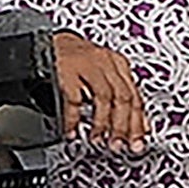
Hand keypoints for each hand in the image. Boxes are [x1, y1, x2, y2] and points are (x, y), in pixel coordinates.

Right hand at [46, 33, 147, 153]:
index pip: (135, 95)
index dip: (138, 121)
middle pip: (123, 97)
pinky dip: (73, 119)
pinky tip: (71, 131)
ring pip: (104, 98)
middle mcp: (105, 62)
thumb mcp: (103, 73)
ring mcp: (86, 65)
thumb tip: (134, 123)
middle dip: (123, 126)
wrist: (49, 42)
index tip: (138, 140)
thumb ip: (118, 95)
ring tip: (98, 140)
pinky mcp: (66, 70)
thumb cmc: (76, 60)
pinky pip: (73, 99)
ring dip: (102, 123)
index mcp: (118, 63)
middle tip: (120, 145)